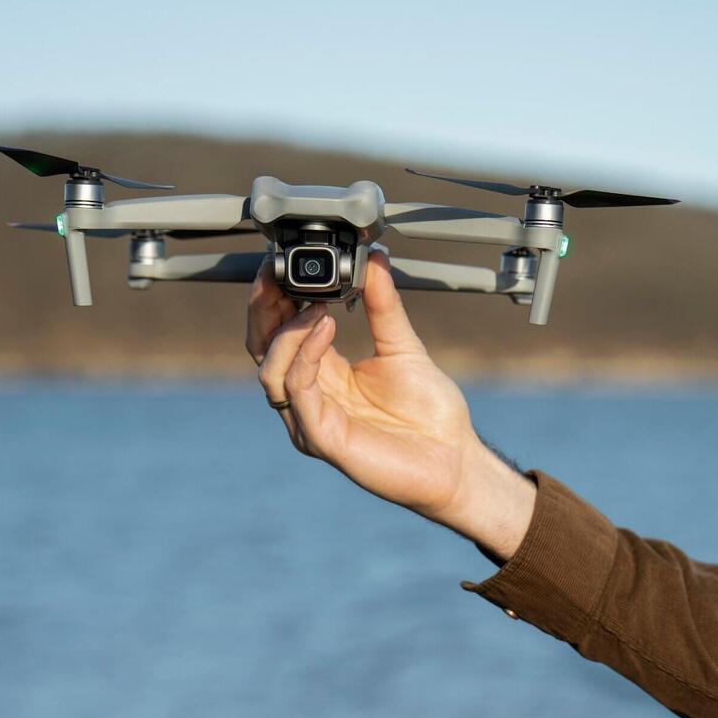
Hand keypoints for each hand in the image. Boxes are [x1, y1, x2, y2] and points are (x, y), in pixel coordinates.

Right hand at [246, 252, 534, 559]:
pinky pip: (298, 391)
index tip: (280, 263)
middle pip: (262, 349)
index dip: (273, 298)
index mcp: (321, 374)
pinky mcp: (321, 438)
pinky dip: (305, 355)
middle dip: (264, 308)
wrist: (455, 459)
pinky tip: (324, 327)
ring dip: (287, 330)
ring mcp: (309, 420)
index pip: (278, 332)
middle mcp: (308, 397)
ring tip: (315, 302)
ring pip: (272, 370)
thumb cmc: (430, 413)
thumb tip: (373, 258)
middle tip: (277, 273)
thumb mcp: (402, 346)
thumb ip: (383, 304)